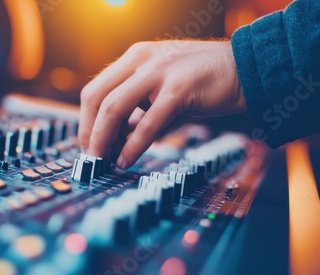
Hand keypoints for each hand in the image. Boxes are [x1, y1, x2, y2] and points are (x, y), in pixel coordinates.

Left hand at [78, 40, 246, 168]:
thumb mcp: (160, 90)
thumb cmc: (201, 83)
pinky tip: (126, 160)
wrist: (245, 70)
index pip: (95, 89)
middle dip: (88, 131)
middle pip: (97, 97)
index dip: (85, 120)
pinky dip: (132, 145)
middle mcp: (141, 59)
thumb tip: (114, 139)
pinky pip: (147, 122)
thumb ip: (137, 110)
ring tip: (102, 160)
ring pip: (114, 107)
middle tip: (90, 156)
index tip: (87, 144)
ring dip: (103, 138)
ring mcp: (159, 71)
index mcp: (134, 57)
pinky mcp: (179, 88)